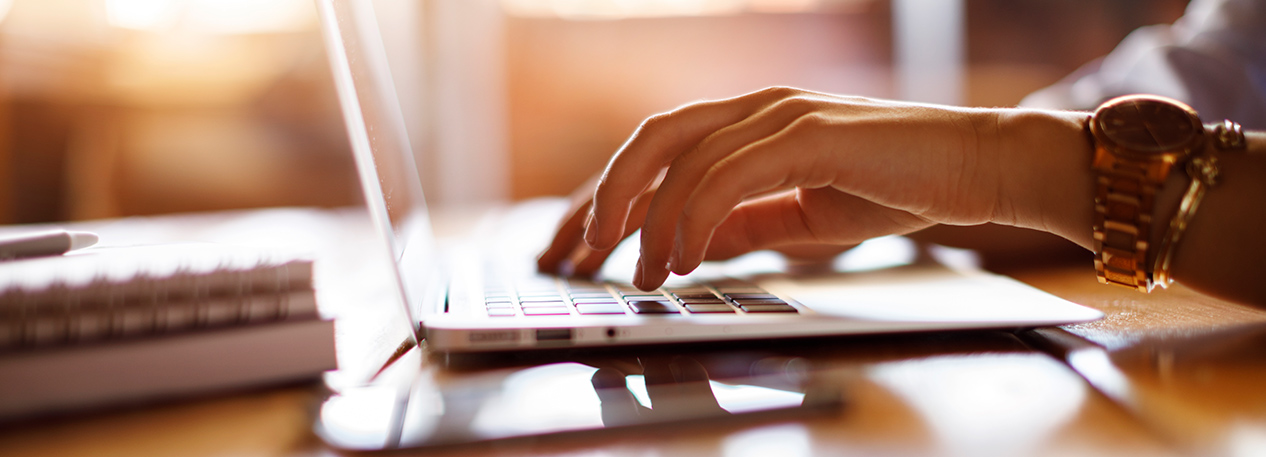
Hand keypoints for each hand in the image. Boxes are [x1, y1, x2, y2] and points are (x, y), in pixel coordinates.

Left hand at [573, 87, 1092, 289]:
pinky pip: (729, 174)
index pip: (659, 149)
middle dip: (605, 196)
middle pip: (652, 139)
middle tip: (580, 252)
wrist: (975, 169)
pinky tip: (683, 258)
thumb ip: (744, 224)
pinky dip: (695, 218)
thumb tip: (688, 245)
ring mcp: (781, 115)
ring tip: (642, 272)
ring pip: (682, 157)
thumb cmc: (895, 186)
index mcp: (750, 123)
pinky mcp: (808, 134)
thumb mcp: (799, 215)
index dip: (610, 193)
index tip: (576, 241)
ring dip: (650, 221)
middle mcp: (757, 109)